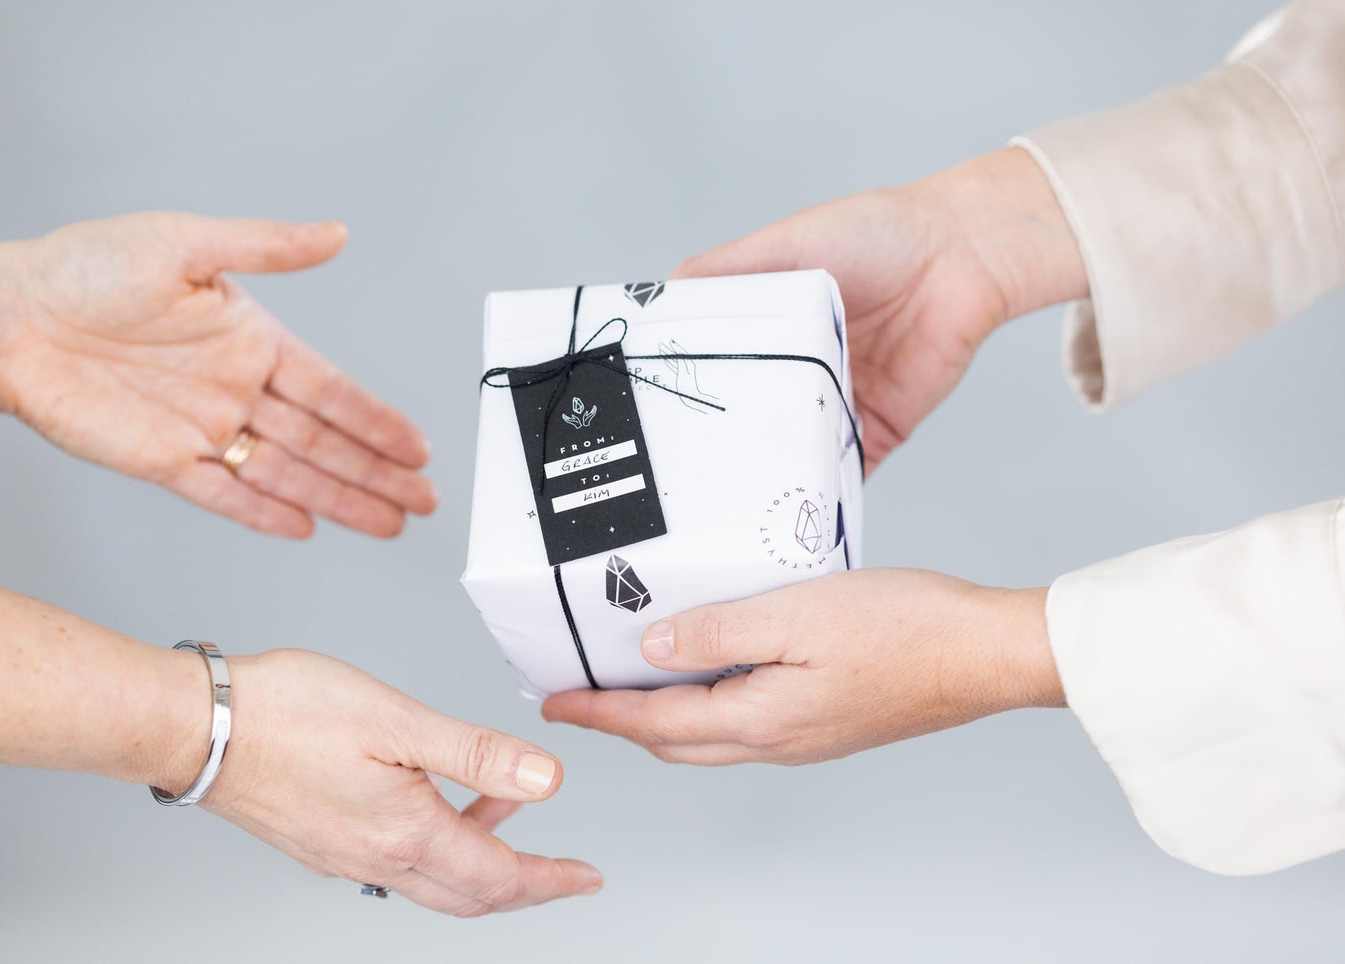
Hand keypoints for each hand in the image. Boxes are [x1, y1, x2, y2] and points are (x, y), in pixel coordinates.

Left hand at [0, 213, 436, 537]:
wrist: (9, 318)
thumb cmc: (86, 267)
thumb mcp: (186, 242)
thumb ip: (266, 246)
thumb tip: (336, 234)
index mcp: (252, 338)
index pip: (332, 389)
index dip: (377, 419)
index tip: (419, 446)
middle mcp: (236, 389)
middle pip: (323, 442)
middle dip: (378, 472)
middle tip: (423, 498)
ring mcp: (205, 430)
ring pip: (288, 474)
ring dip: (341, 500)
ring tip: (388, 522)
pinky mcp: (164, 463)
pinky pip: (226, 496)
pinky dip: (264, 514)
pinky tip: (306, 528)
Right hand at [169, 649, 601, 915]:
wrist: (198, 729)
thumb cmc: (286, 714)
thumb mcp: (399, 721)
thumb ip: (476, 755)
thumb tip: (545, 783)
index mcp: (405, 834)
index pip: (499, 878)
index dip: (551, 880)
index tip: (587, 879)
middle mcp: (377, 859)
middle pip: (472, 894)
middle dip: (526, 887)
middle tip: (565, 875)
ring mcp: (346, 856)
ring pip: (434, 880)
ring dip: (482, 862)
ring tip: (510, 817)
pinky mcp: (323, 840)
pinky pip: (399, 861)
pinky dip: (438, 845)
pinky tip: (440, 800)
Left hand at [541, 569, 1062, 764]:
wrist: (984, 653)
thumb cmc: (906, 627)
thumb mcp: (795, 613)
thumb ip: (717, 632)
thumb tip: (651, 648)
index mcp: (760, 717)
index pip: (653, 720)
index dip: (598, 711)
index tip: (555, 701)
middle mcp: (778, 740)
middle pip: (675, 740)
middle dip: (620, 722)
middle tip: (581, 698)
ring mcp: (806, 738)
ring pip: (711, 737)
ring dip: (662, 717)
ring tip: (634, 685)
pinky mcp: (829, 724)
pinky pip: (747, 724)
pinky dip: (709, 707)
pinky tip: (714, 672)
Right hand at [672, 147, 1087, 470]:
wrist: (961, 256)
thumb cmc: (875, 234)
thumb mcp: (782, 244)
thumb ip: (722, 270)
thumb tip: (658, 294)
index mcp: (771, 331)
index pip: (717, 374)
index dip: (685, 398)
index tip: (646, 426)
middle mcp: (799, 373)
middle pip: (752, 423)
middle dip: (721, 451)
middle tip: (677, 482)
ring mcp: (836, 406)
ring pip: (793, 455)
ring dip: (767, 478)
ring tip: (722, 511)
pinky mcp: (876, 431)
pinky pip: (844, 473)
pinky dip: (822, 497)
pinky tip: (787, 514)